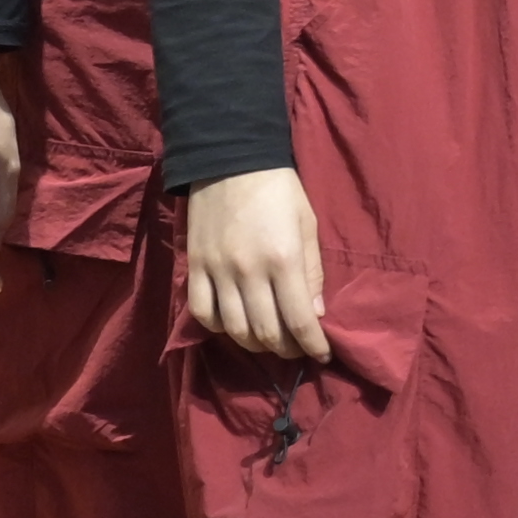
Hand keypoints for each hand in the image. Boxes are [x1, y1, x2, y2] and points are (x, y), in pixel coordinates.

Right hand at [186, 168, 328, 358]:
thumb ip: (311, 272)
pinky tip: (234, 325)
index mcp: (283, 259)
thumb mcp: (308, 225)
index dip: (311, 345)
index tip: (322, 355)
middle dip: (286, 349)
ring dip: (255, 344)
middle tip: (297, 349)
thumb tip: (314, 314)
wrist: (231, 162)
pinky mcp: (194, 267)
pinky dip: (219, 328)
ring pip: (233, 329)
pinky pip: (202, 312)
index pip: (298, 319)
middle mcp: (248, 272)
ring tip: (270, 342)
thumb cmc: (280, 191)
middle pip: (265, 331)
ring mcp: (217, 271)